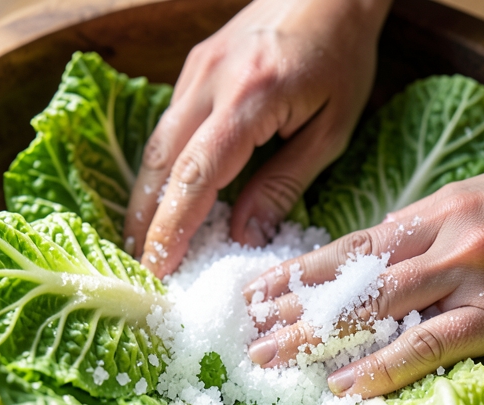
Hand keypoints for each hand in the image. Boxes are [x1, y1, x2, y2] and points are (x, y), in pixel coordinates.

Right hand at [124, 0, 391, 276]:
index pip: (197, 174)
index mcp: (251, 97)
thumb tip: (244, 236)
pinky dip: (161, 169)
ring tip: (145, 242)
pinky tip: (164, 197)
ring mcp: (195, 70)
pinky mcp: (193, 69)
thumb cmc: (341, 57)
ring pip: (155, 145)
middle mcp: (210, 80)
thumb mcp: (331, 129)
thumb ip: (285, 184)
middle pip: (160, 162)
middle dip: (145, 220)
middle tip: (141, 267)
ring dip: (146, 197)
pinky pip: (168, 127)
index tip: (159, 268)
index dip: (173, 226)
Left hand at [243, 129, 483, 396]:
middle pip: (351, 280)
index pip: (346, 248)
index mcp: (428, 213)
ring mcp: (469, 277)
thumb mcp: (465, 196)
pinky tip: (346, 384)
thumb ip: (415, 226)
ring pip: (379, 310)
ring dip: (319, 336)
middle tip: (248, 333)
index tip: (255, 292)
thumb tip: (370, 247)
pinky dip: (384, 366)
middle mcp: (439, 241)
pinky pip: (431, 345)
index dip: (297, 272)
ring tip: (273, 356)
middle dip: (293, 309)